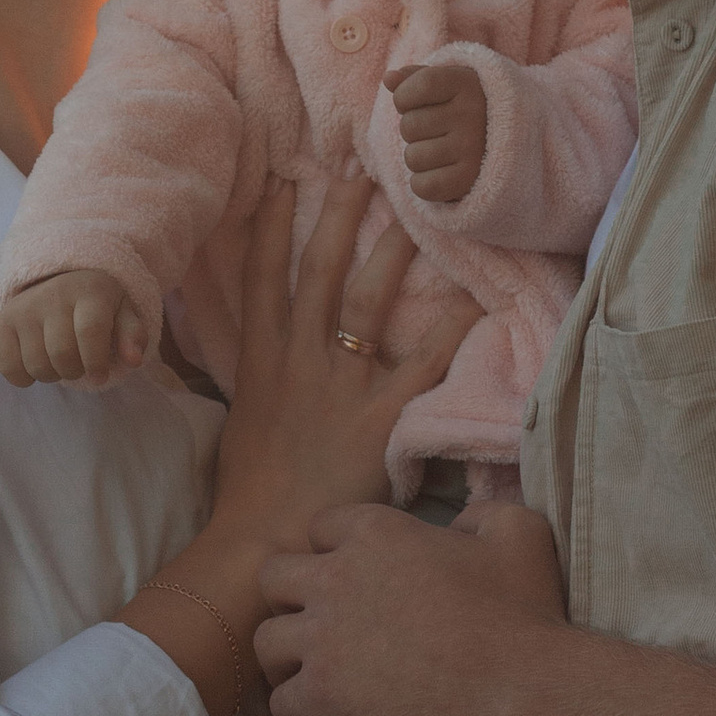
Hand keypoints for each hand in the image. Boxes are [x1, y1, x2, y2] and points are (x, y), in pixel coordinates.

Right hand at [0, 267, 148, 389]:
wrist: (58, 281)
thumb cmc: (98, 306)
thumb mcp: (123, 313)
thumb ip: (133, 336)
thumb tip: (134, 360)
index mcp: (89, 290)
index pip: (89, 331)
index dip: (95, 362)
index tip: (100, 376)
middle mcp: (53, 294)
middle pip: (62, 354)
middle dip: (75, 371)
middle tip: (80, 365)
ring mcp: (24, 307)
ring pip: (37, 365)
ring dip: (53, 375)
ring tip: (60, 361)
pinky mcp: (3, 321)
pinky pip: (8, 366)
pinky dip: (24, 377)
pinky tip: (36, 364)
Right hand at [206, 176, 477, 561]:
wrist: (261, 543)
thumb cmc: (250, 490)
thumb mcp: (243, 419)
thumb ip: (262, 379)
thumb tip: (270, 350)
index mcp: (261, 362)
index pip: (262, 279)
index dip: (272, 227)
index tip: (282, 181)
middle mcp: (299, 362)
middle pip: (319, 274)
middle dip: (338, 219)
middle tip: (362, 172)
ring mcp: (340, 388)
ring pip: (366, 303)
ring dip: (390, 253)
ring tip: (414, 212)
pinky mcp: (378, 420)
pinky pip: (420, 365)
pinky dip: (447, 330)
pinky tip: (471, 298)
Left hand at [256, 501, 572, 715]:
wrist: (531, 694)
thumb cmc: (530, 614)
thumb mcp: (520, 533)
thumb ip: (480, 512)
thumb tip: (457, 522)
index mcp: (376, 531)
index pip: (321, 528)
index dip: (335, 555)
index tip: (358, 585)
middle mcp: (337, 577)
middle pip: (275, 578)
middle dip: (295, 600)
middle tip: (327, 630)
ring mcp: (324, 639)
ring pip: (266, 641)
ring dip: (290, 658)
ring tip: (318, 677)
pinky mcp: (322, 696)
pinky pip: (281, 702)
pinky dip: (301, 714)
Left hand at [390, 60, 487, 205]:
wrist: (511, 141)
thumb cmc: (467, 108)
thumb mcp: (448, 84)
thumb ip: (416, 78)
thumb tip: (389, 79)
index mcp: (465, 83)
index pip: (409, 92)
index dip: (404, 99)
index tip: (419, 102)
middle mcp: (472, 113)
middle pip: (408, 127)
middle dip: (415, 131)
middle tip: (439, 131)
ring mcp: (473, 148)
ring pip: (413, 158)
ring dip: (420, 158)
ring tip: (442, 151)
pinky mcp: (470, 180)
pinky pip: (422, 187)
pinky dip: (424, 184)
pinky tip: (441, 172)